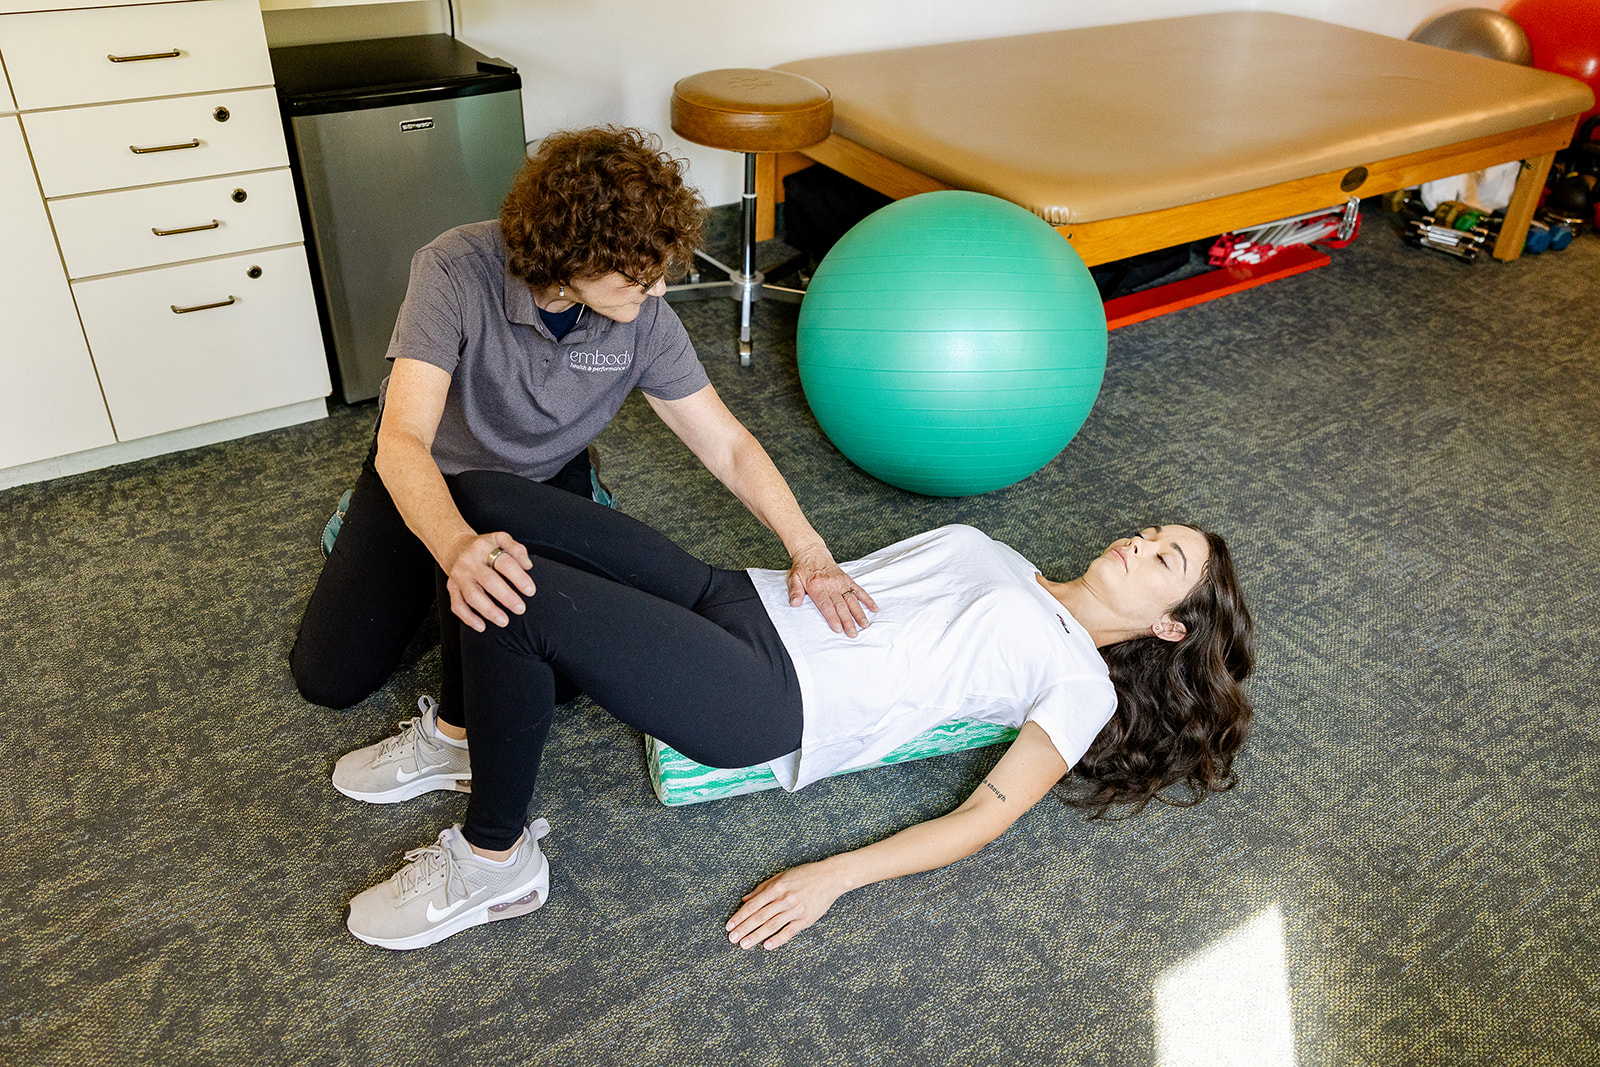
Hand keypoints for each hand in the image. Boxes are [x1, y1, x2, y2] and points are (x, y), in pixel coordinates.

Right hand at [444, 532, 535, 631]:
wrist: (455, 546)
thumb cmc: (484, 546)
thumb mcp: (501, 539)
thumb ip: (517, 549)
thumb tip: (528, 566)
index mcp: (485, 548)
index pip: (504, 563)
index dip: (519, 577)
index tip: (530, 591)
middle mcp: (470, 562)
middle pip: (489, 581)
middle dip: (506, 597)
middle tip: (520, 609)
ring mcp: (459, 576)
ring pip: (472, 596)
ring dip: (489, 611)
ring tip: (504, 621)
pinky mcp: (452, 587)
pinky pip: (457, 605)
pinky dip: (468, 618)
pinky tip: (481, 626)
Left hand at [727, 861, 848, 950]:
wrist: (830, 877)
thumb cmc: (805, 875)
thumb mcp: (782, 876)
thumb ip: (762, 888)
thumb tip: (744, 899)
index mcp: (777, 887)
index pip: (753, 905)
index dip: (740, 916)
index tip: (730, 925)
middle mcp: (785, 899)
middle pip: (760, 917)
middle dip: (744, 929)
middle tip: (732, 939)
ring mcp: (796, 910)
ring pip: (772, 926)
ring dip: (756, 936)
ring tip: (744, 945)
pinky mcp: (806, 919)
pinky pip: (789, 931)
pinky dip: (778, 940)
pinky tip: (767, 946)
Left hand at [787, 546, 877, 636]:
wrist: (812, 552)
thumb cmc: (803, 568)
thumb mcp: (794, 578)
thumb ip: (795, 591)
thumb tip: (794, 603)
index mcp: (818, 586)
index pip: (826, 605)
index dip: (833, 617)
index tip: (838, 629)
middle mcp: (831, 584)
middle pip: (841, 605)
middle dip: (848, 621)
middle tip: (853, 633)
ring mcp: (841, 582)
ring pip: (852, 599)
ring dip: (859, 613)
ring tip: (865, 625)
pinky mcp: (847, 579)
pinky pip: (859, 590)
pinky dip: (867, 599)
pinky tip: (873, 608)